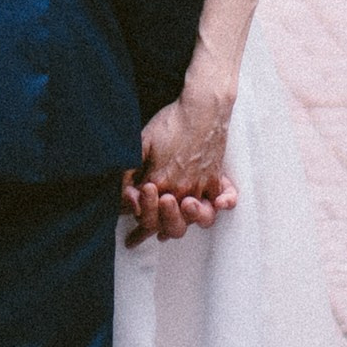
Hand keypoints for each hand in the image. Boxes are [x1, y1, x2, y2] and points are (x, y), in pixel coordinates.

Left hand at [124, 91, 238, 245]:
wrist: (201, 107)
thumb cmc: (170, 122)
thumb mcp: (140, 143)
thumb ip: (129, 171)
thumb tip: (124, 194)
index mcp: (161, 182)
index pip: (147, 215)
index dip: (138, 227)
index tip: (130, 239)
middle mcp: (182, 189)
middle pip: (172, 225)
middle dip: (158, 229)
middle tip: (148, 234)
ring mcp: (201, 185)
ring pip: (196, 219)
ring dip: (184, 223)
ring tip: (173, 229)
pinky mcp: (216, 177)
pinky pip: (222, 201)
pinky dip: (220, 208)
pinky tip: (215, 208)